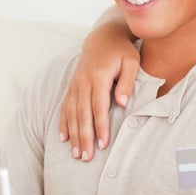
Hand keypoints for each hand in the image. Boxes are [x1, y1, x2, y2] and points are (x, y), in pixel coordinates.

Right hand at [58, 24, 140, 161]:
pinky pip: (65, 108)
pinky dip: (63, 124)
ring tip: (77, 154)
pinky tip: (64, 139)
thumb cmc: (121, 51)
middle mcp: (83, 81)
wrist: (103, 37)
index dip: (100, 126)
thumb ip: (127, 82)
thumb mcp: (131, 62)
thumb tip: (122, 102)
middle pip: (82, 114)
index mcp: (98, 76)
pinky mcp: (72, 87)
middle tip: (87, 157)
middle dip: (85, 137)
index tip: (103, 144)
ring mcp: (75, 84)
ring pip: (71, 113)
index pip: (99, 106)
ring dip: (74, 135)